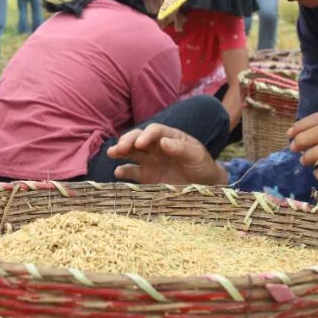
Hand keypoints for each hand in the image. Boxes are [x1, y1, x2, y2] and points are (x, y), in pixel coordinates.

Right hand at [107, 124, 227, 184]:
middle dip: (127, 141)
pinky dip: (123, 171)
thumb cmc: (202, 165)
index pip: (153, 131)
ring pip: (131, 152)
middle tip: (120, 148)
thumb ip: (181, 148)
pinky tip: (118, 172)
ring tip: (112, 153)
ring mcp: (149, 161)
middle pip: (137, 138)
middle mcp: (155, 147)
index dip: (145, 135)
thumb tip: (162, 142)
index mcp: (168, 137)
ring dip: (120, 151)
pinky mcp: (146, 176)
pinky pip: (132, 172)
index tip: (140, 144)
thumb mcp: (196, 155)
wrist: (205, 186)